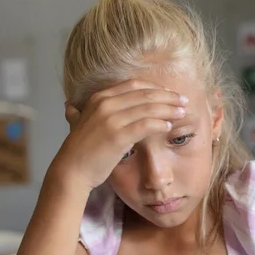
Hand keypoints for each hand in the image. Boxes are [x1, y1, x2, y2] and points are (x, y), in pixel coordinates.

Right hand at [53, 80, 187, 191]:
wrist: (71, 170)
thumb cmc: (80, 151)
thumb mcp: (81, 124)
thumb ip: (83, 114)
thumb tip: (72, 107)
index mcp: (99, 98)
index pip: (134, 85)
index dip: (155, 88)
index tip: (170, 93)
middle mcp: (105, 104)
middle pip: (145, 94)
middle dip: (168, 96)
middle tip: (184, 101)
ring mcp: (111, 119)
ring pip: (148, 108)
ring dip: (169, 109)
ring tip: (182, 112)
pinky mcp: (117, 135)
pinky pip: (145, 125)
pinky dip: (159, 124)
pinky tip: (169, 126)